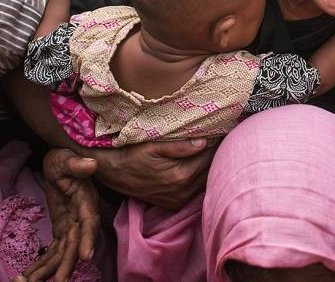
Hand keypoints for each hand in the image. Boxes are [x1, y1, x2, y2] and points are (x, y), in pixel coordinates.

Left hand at [16, 149, 99, 281]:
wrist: (60, 164)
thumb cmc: (64, 159)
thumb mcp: (66, 159)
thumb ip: (77, 164)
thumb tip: (91, 164)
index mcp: (85, 202)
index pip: (89, 222)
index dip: (87, 239)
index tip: (85, 256)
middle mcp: (81, 219)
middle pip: (75, 245)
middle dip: (67, 265)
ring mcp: (71, 228)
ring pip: (62, 254)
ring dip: (48, 271)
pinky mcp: (62, 231)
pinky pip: (53, 252)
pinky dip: (41, 265)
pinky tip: (27, 277)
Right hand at [93, 138, 215, 207]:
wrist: (112, 172)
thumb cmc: (132, 154)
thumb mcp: (153, 146)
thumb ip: (179, 146)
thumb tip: (204, 142)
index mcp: (180, 176)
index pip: (208, 157)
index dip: (216, 143)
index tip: (222, 130)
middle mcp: (182, 191)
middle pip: (209, 170)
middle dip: (216, 154)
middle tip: (221, 138)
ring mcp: (178, 200)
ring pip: (204, 181)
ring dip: (209, 166)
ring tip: (213, 148)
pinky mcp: (174, 204)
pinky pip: (195, 190)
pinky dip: (200, 177)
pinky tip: (200, 164)